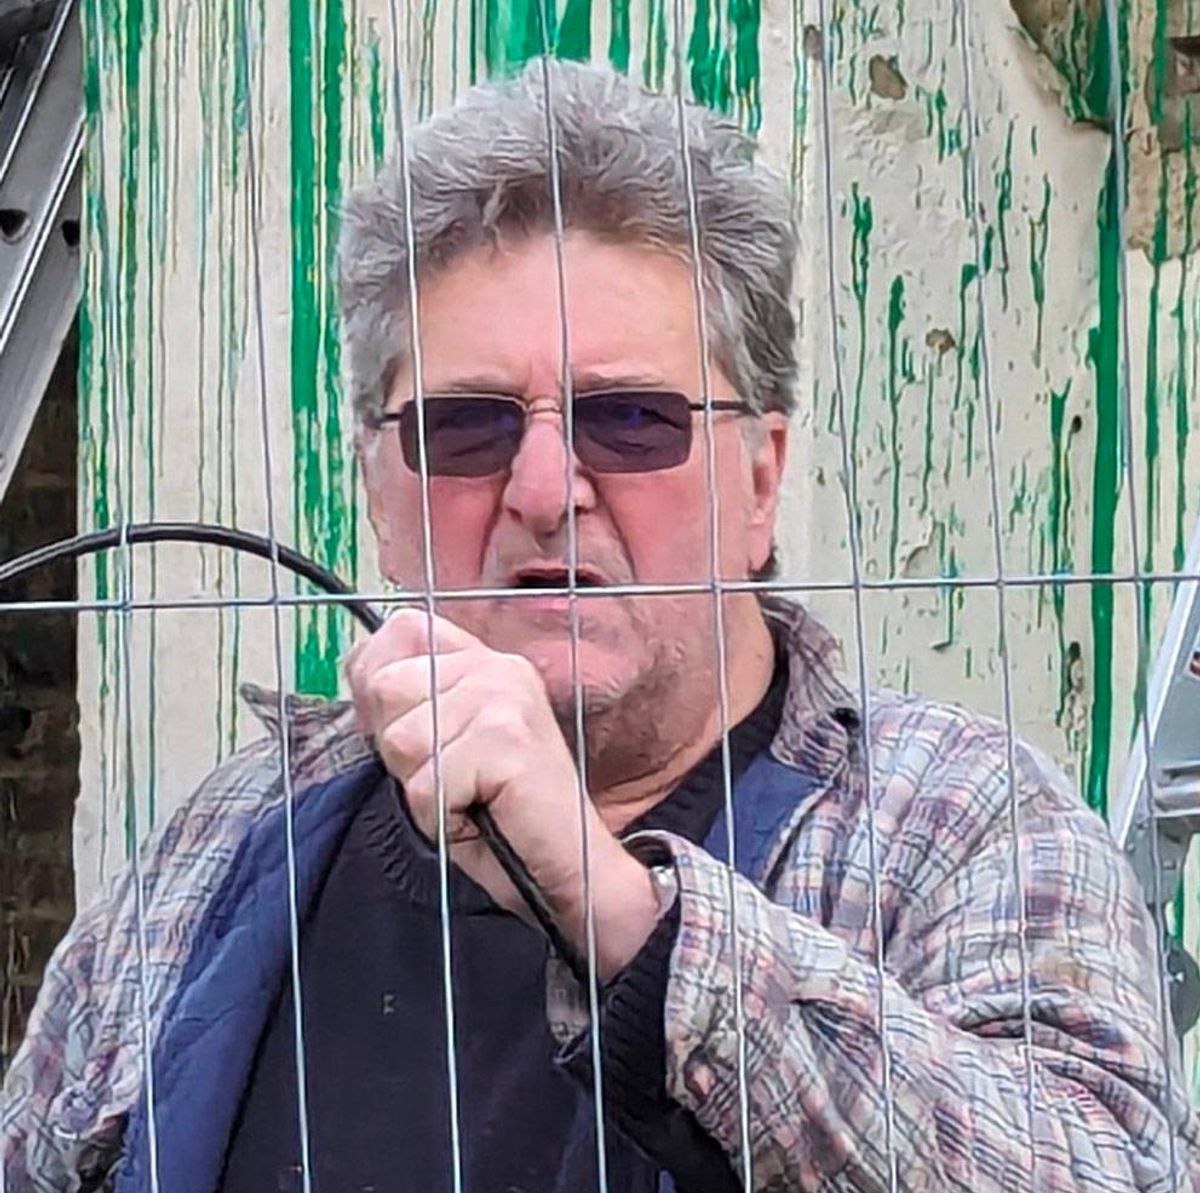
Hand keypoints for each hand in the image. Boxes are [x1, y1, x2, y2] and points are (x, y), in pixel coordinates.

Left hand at [344, 608, 661, 977]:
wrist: (571, 866)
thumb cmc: (505, 816)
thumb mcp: (448, 745)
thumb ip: (412, 703)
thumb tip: (363, 678)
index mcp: (484, 661)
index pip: (401, 630)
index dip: (380, 683)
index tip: (410, 734)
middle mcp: (497, 668)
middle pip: (388, 686)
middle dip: (400, 748)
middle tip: (451, 777)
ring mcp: (505, 698)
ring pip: (402, 740)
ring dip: (423, 787)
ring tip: (469, 797)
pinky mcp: (507, 740)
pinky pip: (426, 785)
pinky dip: (440, 817)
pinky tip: (480, 814)